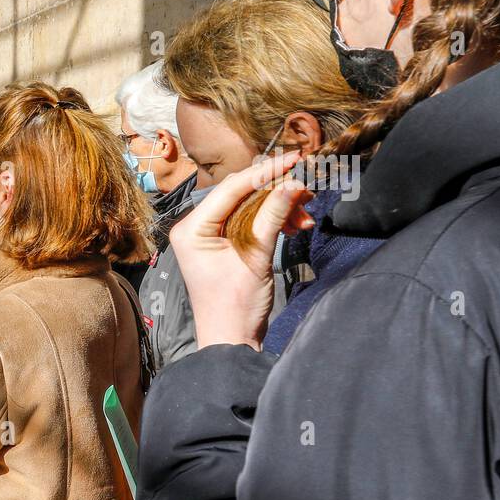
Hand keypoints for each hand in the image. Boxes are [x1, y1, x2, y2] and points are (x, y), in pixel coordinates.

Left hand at [170, 150, 313, 349]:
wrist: (231, 340)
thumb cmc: (235, 306)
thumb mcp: (255, 257)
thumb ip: (272, 217)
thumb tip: (293, 183)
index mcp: (191, 229)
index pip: (230, 189)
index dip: (264, 172)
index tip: (295, 159)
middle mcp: (195, 227)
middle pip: (241, 194)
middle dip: (276, 191)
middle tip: (307, 187)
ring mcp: (210, 235)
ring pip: (251, 206)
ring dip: (280, 207)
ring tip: (306, 217)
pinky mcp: (225, 243)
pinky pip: (252, 220)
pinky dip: (275, 220)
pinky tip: (298, 226)